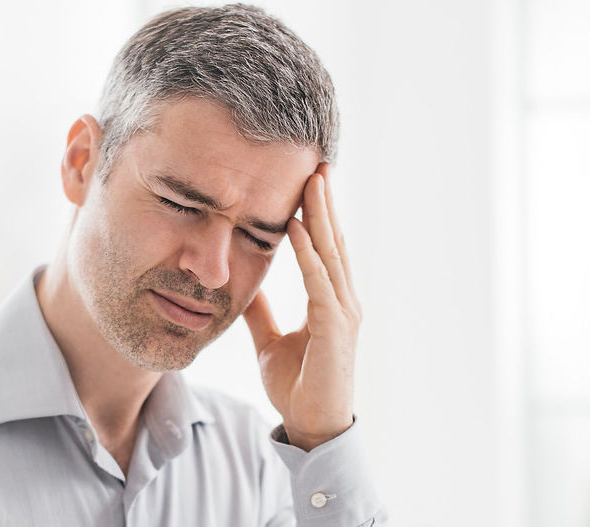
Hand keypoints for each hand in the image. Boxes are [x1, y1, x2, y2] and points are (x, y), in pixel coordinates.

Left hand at [242, 163, 362, 451]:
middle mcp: (343, 300)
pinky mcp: (336, 328)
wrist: (311, 427)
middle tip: (317, 163)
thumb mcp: (270, 339)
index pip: (324, 248)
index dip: (317, 215)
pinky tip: (299, 227)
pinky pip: (320, 283)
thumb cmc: (298, 385)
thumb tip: (245, 284)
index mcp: (330, 300)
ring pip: (331, 254)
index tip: (307, 181)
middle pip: (333, 241)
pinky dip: (309, 254)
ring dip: (321, 216)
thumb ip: (261, 310)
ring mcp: (344, 313)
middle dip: (324, 202)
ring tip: (312, 181)